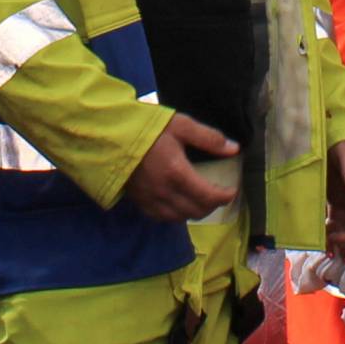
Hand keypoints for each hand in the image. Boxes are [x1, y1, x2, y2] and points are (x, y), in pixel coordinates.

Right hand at [123, 113, 240, 221]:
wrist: (109, 135)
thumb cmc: (146, 127)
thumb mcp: (181, 125)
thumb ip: (209, 138)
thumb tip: (234, 149)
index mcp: (177, 173)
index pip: (209, 196)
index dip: (225, 196)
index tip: (232, 190)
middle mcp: (164, 192)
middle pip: (197, 211)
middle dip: (213, 205)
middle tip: (219, 194)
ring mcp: (150, 199)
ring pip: (180, 218)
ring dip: (195, 212)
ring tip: (202, 200)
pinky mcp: (138, 201)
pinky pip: (162, 217)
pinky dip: (176, 214)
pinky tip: (180, 203)